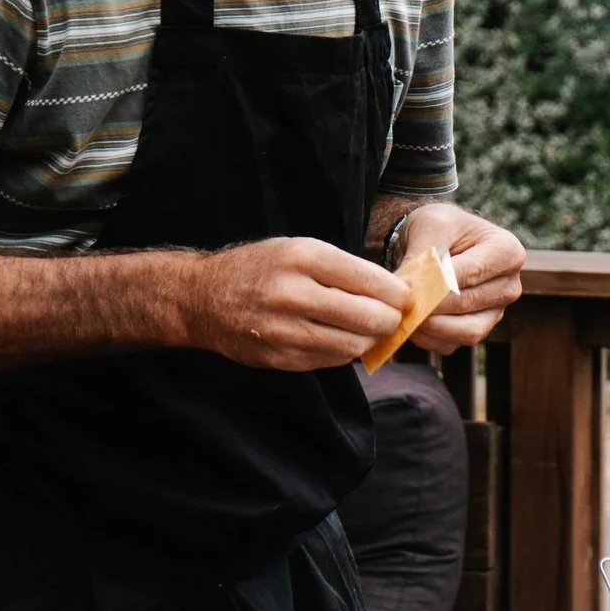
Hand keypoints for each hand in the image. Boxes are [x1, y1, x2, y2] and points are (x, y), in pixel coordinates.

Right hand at [184, 237, 410, 369]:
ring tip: (369, 330)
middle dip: (390, 320)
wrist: (203, 298)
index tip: (405, 297)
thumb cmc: (261, 269)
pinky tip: (340, 339)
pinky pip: (331, 360)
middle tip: (393, 318)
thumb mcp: (299, 250)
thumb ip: (345, 269)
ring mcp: (285, 329)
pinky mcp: (279, 357)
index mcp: (303, 257)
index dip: (398, 294)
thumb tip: (397, 293)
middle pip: (369, 317)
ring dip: (370, 340)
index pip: (371, 280)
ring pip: (354, 344)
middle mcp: (293, 293)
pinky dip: (345, 352)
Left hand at [392, 203, 525, 354]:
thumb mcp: (432, 225)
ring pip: (466, 331)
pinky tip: (411, 322)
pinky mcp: (478, 329)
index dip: (437, 283)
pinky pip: (453, 344)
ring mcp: (497, 311)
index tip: (406, 286)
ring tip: (405, 313)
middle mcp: (509, 285)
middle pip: (468, 303)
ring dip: (430, 327)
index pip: (471, 273)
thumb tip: (410, 291)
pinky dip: (428, 338)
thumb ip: (425, 256)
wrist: (439, 240)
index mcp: (508, 252)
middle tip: (399, 302)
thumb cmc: (440, 227)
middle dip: (430, 305)